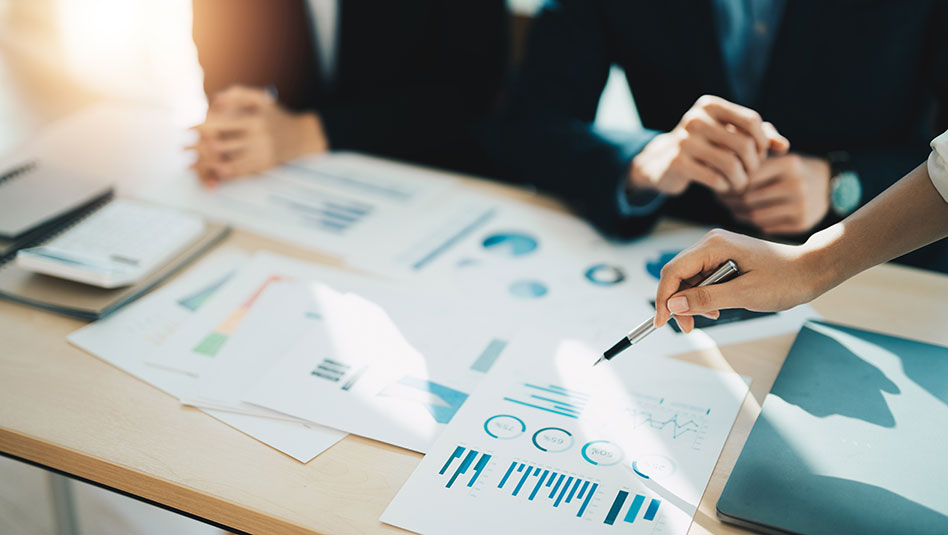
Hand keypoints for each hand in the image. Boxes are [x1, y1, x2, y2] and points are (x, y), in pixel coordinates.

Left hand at [188, 86, 327, 186]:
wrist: (301, 137)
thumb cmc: (275, 115)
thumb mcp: (260, 98)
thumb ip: (237, 93)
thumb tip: (214, 100)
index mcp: (254, 119)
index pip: (221, 123)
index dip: (199, 126)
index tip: (185, 129)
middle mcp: (258, 138)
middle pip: (220, 145)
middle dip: (198, 148)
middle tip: (182, 149)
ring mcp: (260, 154)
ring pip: (227, 162)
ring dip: (205, 164)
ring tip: (189, 164)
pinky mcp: (262, 167)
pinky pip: (238, 172)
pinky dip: (222, 174)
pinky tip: (209, 174)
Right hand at [629, 95, 788, 195]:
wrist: (663, 161)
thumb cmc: (706, 146)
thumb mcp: (729, 134)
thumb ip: (760, 136)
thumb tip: (784, 146)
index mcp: (710, 105)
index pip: (752, 121)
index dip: (763, 142)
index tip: (760, 155)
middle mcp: (695, 119)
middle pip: (744, 144)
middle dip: (753, 164)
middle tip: (750, 173)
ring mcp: (684, 141)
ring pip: (730, 164)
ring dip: (741, 179)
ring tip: (740, 183)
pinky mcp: (677, 163)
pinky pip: (715, 179)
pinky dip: (725, 187)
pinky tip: (724, 187)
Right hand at [653, 229, 822, 332]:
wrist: (811, 270)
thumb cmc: (784, 279)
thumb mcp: (744, 294)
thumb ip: (706, 298)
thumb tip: (674, 305)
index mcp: (714, 245)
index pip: (673, 271)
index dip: (664, 298)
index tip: (662, 322)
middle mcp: (711, 243)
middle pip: (678, 274)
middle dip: (678, 302)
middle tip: (688, 327)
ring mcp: (717, 250)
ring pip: (689, 279)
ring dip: (692, 301)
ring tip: (709, 318)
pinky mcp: (724, 258)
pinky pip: (703, 279)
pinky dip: (704, 296)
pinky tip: (716, 308)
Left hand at [718, 153, 830, 234]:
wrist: (829, 184)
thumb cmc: (793, 167)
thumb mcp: (780, 153)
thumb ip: (756, 151)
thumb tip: (725, 159)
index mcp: (789, 164)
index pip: (748, 176)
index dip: (731, 181)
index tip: (721, 182)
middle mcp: (797, 185)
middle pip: (748, 198)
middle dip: (730, 199)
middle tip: (720, 198)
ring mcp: (801, 206)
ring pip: (755, 215)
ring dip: (737, 213)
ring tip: (730, 206)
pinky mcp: (802, 223)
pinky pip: (766, 227)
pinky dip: (752, 223)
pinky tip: (746, 215)